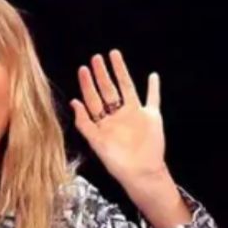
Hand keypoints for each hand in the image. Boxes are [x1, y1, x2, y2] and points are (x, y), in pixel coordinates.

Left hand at [70, 50, 168, 187]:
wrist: (140, 172)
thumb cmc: (117, 161)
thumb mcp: (95, 142)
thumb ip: (84, 123)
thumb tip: (74, 102)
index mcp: (103, 122)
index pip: (93, 99)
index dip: (87, 85)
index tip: (83, 69)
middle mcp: (118, 116)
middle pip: (108, 90)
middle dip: (101, 74)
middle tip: (95, 57)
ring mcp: (135, 115)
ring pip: (127, 88)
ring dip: (121, 72)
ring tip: (115, 55)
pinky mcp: (151, 117)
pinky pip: (153, 99)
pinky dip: (154, 88)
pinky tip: (153, 76)